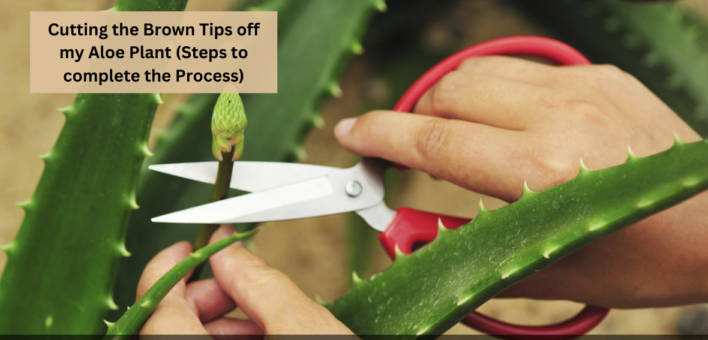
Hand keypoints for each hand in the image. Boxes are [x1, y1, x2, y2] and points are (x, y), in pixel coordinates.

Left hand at [137, 225, 353, 334]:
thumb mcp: (305, 328)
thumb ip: (262, 283)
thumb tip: (230, 249)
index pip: (155, 307)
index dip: (169, 268)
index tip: (191, 246)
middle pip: (166, 324)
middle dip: (205, 296)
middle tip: (240, 283)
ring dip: (219, 323)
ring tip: (263, 318)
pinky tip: (261, 336)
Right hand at [334, 56, 707, 307]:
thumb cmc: (641, 257)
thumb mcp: (549, 272)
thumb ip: (466, 252)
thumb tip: (405, 233)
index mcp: (541, 173)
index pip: (433, 142)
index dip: (380, 136)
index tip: (350, 135)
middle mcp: (557, 116)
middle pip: (447, 95)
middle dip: (412, 121)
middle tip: (405, 153)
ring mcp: (580, 86)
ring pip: (476, 72)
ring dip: (446, 102)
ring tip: (451, 138)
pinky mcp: (595, 74)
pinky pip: (517, 70)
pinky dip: (491, 93)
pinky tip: (502, 123)